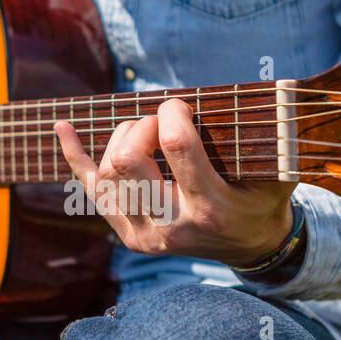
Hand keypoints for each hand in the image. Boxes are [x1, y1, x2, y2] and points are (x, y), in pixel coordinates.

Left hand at [55, 98, 294, 265]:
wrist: (252, 248)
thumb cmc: (263, 200)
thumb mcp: (278, 172)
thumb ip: (272, 138)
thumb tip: (270, 91)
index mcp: (208, 208)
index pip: (176, 147)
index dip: (172, 114)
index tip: (180, 106)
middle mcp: (171, 226)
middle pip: (126, 160)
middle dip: (140, 127)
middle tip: (162, 124)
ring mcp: (145, 235)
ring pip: (105, 173)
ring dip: (120, 138)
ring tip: (144, 131)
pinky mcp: (130, 235)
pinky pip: (91, 191)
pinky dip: (75, 157)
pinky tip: (62, 127)